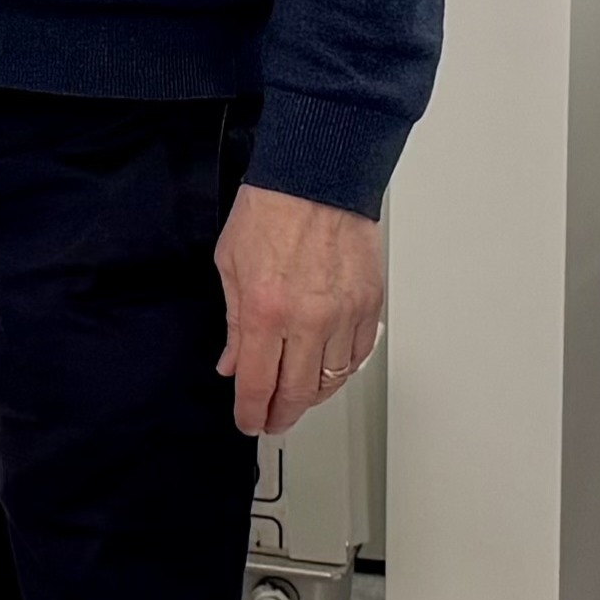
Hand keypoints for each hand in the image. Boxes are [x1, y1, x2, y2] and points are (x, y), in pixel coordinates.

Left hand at [217, 185, 381, 438]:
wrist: (316, 177)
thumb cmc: (272, 210)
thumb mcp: (230, 267)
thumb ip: (234, 325)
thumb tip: (233, 363)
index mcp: (267, 311)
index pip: (259, 384)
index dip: (252, 413)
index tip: (249, 422)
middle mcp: (309, 319)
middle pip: (299, 393)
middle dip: (283, 414)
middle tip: (273, 420)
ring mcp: (344, 313)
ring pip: (333, 380)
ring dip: (313, 397)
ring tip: (298, 398)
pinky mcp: (369, 303)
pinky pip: (359, 354)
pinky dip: (342, 371)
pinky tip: (328, 372)